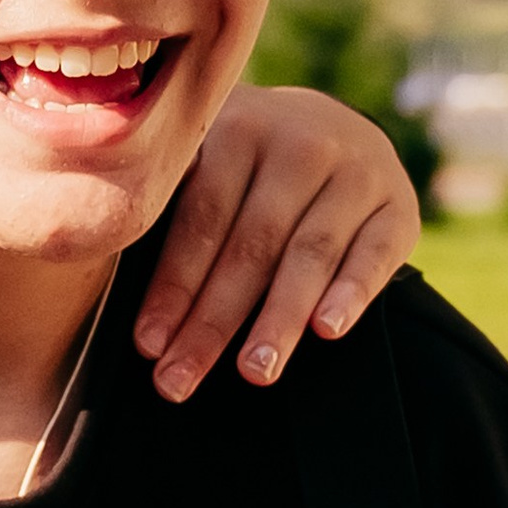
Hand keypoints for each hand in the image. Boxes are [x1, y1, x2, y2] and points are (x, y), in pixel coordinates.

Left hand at [134, 86, 420, 400]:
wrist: (333, 128)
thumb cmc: (246, 169)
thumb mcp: (208, 162)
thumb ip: (171, 206)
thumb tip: (108, 277)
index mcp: (237, 127)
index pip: (200, 219)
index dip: (172, 286)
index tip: (147, 345)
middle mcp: (299, 140)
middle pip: (250, 245)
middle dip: (211, 321)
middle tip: (180, 380)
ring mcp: (355, 169)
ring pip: (309, 254)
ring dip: (278, 318)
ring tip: (253, 371)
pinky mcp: (399, 204)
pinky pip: (374, 255)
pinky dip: (351, 293)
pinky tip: (327, 332)